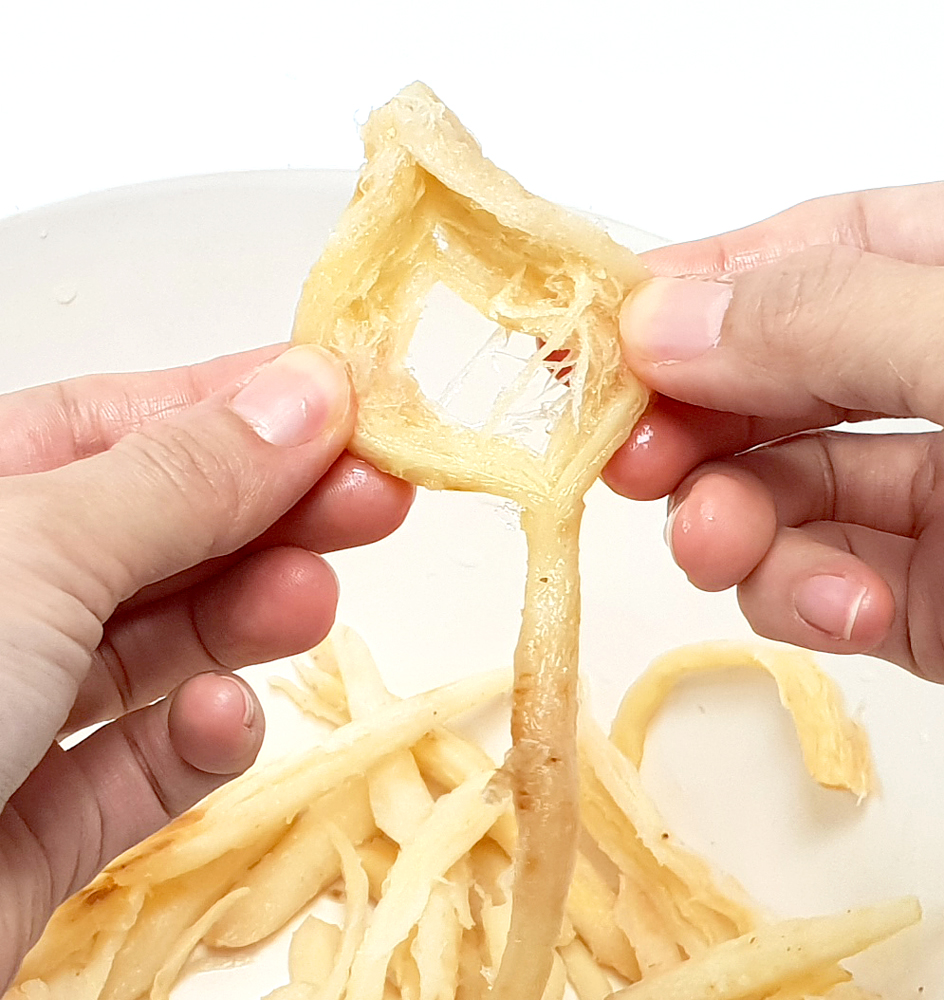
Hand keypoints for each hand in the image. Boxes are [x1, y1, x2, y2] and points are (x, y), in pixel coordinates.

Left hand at [0, 344, 412, 987]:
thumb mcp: (34, 553)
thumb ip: (182, 478)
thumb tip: (307, 394)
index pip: (121, 421)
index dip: (244, 404)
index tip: (351, 401)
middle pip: (159, 531)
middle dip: (275, 510)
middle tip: (381, 495)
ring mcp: (6, 715)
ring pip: (158, 644)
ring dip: (247, 618)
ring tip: (315, 598)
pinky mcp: (29, 830)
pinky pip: (135, 768)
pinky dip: (194, 744)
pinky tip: (223, 722)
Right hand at [605, 175, 943, 702]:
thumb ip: (825, 318)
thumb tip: (661, 319)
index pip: (807, 253)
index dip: (692, 288)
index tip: (593, 334)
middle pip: (775, 381)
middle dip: (694, 417)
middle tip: (624, 453)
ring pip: (783, 492)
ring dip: (731, 520)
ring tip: (716, 545)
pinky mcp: (940, 605)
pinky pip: (827, 585)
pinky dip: (802, 599)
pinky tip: (835, 609)